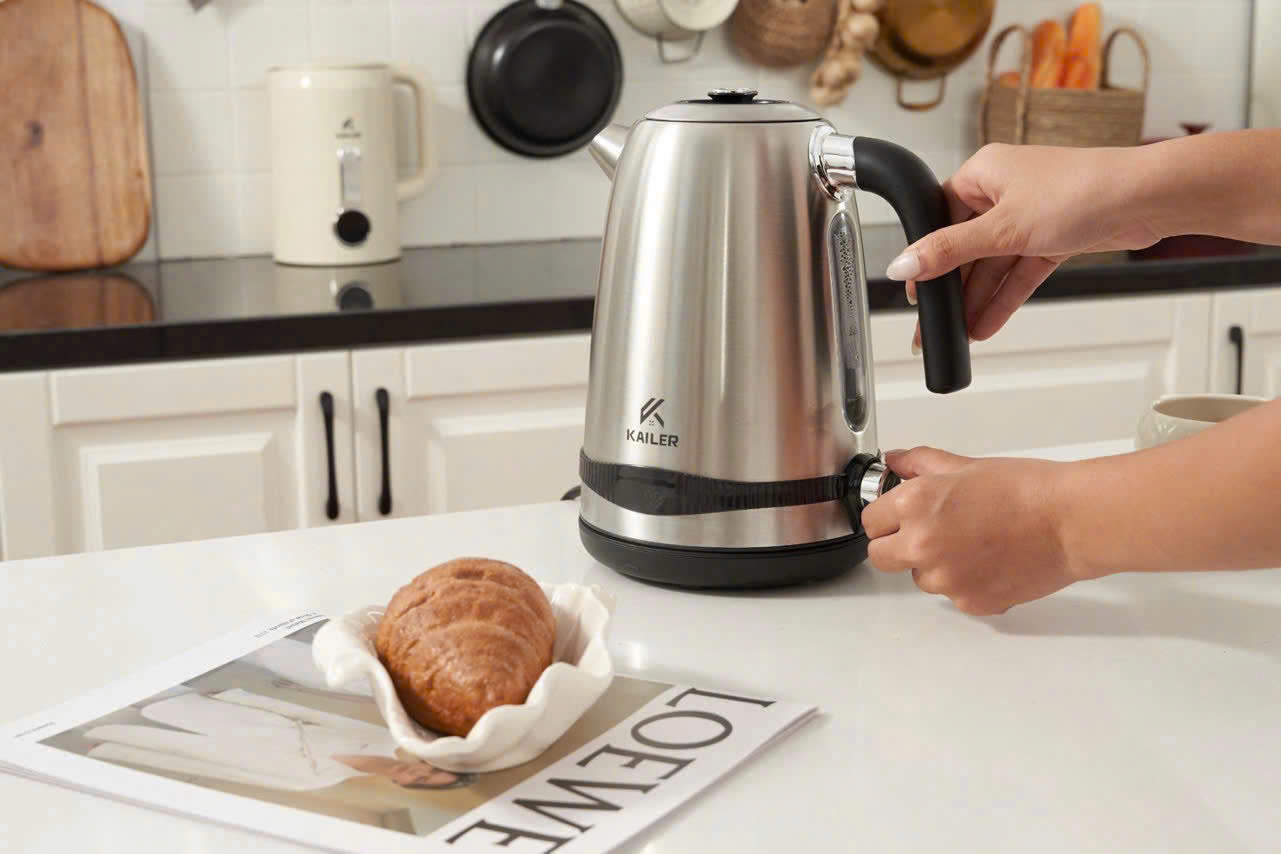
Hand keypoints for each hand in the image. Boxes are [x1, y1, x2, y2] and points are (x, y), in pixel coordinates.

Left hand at [860, 447, 1087, 614]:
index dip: (885, 516)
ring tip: (971, 543)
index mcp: (915, 506)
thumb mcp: (964, 466)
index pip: (871, 522)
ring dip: (933, 565)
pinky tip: (990, 561)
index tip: (897, 516)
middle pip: (881, 557)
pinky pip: (953, 594)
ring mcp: (946, 579)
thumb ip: (920, 465)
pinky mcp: (970, 602)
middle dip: (897, 544)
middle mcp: (923, 545)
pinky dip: (966, 583)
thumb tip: (897, 462)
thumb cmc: (1027, 490)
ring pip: (919, 578)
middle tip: (927, 532)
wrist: (1070, 521)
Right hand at [886, 143, 1162, 346]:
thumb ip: (949, 251)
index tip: (915, 292)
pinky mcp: (1053, 235)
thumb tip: (903, 263)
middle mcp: (1003, 191)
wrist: (1147, 197)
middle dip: (953, 289)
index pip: (938, 220)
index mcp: (982, 173)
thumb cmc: (1081, 189)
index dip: (925, 259)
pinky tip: (987, 323)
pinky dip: (1005, 296)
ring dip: (979, 299)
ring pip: (994, 264)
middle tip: (934, 325)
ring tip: (961, 334)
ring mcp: (1030, 214)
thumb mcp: (1002, 228)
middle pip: (966, 248)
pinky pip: (1019, 271)